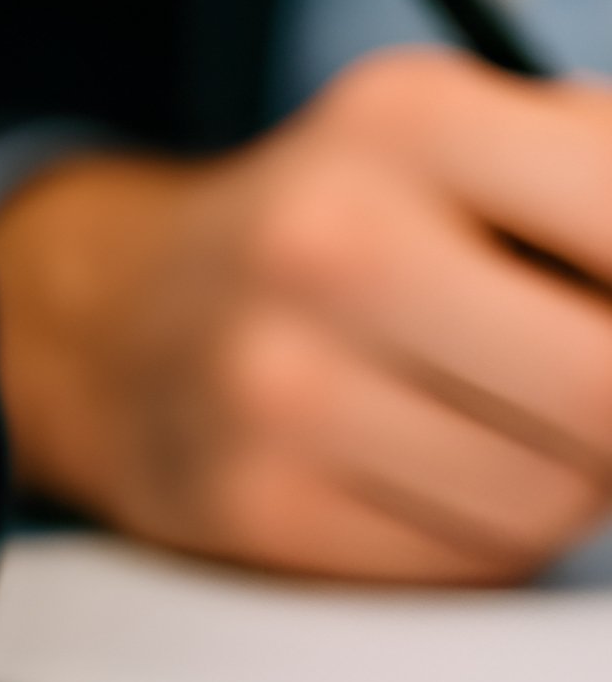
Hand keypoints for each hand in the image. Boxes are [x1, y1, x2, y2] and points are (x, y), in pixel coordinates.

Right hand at [0, 50, 611, 583]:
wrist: (119, 312)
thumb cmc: (336, 225)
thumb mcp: (455, 134)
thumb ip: (597, 167)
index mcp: (405, 117)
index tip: (602, 303)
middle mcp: (329, 236)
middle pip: (607, 387)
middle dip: (609, 402)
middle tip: (563, 371)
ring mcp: (278, 376)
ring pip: (553, 498)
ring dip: (551, 477)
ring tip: (468, 412)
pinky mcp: (256, 501)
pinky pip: (467, 564)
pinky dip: (469, 531)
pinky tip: (403, 463)